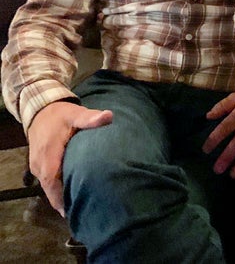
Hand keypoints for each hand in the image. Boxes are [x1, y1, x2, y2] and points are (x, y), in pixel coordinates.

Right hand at [27, 101, 112, 215]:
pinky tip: (72, 196)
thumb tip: (108, 116)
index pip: (51, 180)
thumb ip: (90, 118)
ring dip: (61, 197)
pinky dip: (58, 190)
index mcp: (48, 153)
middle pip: (50, 188)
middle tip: (83, 212)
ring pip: (48, 186)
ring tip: (80, 208)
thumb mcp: (76, 114)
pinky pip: (48, 182)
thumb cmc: (61, 114)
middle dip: (63, 201)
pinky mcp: (39, 166)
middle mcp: (39, 163)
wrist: (41, 111)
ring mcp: (37, 165)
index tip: (71, 210)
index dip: (59, 196)